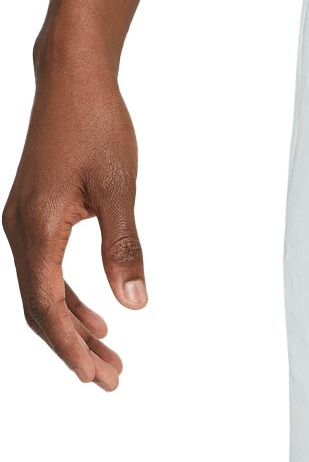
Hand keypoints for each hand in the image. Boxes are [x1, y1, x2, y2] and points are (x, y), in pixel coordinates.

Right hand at [4, 39, 146, 391]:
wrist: (72, 80)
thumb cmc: (95, 125)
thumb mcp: (119, 190)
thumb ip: (124, 249)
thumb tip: (134, 303)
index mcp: (36, 226)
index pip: (46, 304)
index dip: (70, 345)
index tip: (94, 376)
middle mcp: (20, 228)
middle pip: (40, 308)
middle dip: (74, 348)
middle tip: (111, 381)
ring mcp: (23, 223)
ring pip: (42, 293)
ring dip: (74, 328)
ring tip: (110, 359)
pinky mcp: (34, 216)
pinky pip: (45, 272)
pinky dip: (68, 300)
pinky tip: (97, 319)